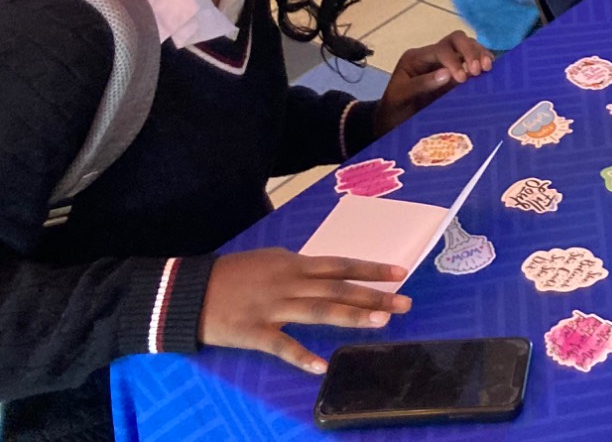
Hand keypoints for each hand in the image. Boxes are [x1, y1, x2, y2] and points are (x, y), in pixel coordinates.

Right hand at [200, 250, 410, 374]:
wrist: (188, 291)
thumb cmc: (233, 275)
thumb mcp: (270, 261)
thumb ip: (299, 268)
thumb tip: (328, 274)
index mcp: (294, 263)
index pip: (341, 265)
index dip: (371, 268)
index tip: (400, 273)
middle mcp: (289, 282)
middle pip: (338, 288)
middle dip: (373, 295)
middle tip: (405, 303)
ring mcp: (272, 307)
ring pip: (318, 311)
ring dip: (351, 316)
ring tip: (380, 323)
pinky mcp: (253, 331)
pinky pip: (281, 346)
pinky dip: (301, 356)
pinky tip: (321, 367)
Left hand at [373, 31, 493, 137]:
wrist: (392, 125)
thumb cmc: (393, 110)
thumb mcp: (401, 97)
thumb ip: (422, 84)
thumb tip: (448, 74)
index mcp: (417, 58)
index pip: (441, 49)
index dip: (454, 60)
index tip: (462, 79)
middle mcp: (432, 56)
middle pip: (456, 40)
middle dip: (470, 51)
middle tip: (479, 70)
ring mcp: (445, 64)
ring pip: (467, 47)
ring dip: (480, 55)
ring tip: (488, 69)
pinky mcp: (456, 76)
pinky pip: (472, 62)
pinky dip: (482, 63)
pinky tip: (490, 72)